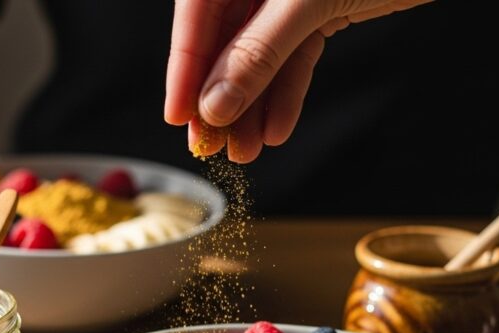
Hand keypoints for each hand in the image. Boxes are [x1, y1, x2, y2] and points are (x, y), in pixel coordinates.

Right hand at [165, 0, 430, 162]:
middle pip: (223, 39)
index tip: (179, 116)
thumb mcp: (310, 0)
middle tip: (211, 145)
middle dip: (219, 97)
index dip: (185, 68)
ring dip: (252, 105)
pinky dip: (287, 93)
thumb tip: (215, 104)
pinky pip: (294, 55)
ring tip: (245, 152)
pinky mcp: (320, 7)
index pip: (196, 13)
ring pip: (258, 55)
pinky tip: (276, 128)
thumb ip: (259, 51)